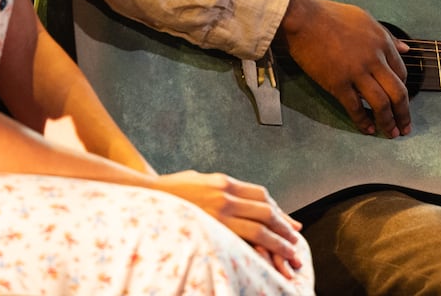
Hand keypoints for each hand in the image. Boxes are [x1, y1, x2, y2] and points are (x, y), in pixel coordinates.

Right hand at [153, 170, 305, 278]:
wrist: (143, 197)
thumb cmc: (169, 191)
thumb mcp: (198, 180)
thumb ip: (218, 187)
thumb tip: (235, 197)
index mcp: (223, 181)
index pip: (261, 196)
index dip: (279, 211)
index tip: (291, 224)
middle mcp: (224, 195)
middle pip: (265, 211)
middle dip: (284, 229)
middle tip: (296, 242)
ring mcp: (217, 213)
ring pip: (259, 228)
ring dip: (279, 242)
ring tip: (291, 255)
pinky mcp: (210, 229)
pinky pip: (240, 242)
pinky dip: (257, 252)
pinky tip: (266, 261)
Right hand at [280, 0, 410, 137]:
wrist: (304, 18)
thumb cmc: (330, 15)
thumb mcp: (365, 19)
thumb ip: (386, 35)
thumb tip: (406, 48)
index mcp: (382, 42)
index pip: (401, 73)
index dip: (403, 90)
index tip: (400, 101)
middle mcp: (374, 59)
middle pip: (398, 92)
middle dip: (404, 113)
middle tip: (405, 127)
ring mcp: (356, 73)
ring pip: (381, 104)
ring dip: (388, 122)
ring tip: (390, 133)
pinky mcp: (337, 83)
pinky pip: (355, 107)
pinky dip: (363, 121)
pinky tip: (367, 129)